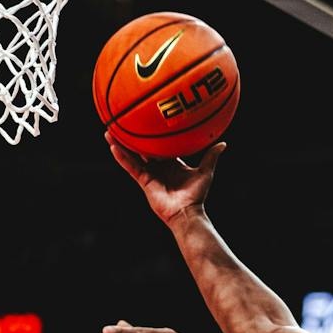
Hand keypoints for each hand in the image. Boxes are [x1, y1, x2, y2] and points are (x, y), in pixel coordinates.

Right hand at [105, 132, 225, 224]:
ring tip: (109, 131)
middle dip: (132, 136)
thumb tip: (223, 143)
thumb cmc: (197, 195)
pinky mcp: (143, 181)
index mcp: (171, 162)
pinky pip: (130, 166)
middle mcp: (158, 166)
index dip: (153, 134)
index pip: (160, 145)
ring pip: (132, 155)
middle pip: (142, 148)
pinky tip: (112, 146)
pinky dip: (122, 157)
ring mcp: (149, 174)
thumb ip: (211, 156)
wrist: (187, 212)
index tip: (147, 120)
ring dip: (120, 144)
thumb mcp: (205, 172)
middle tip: (123, 121)